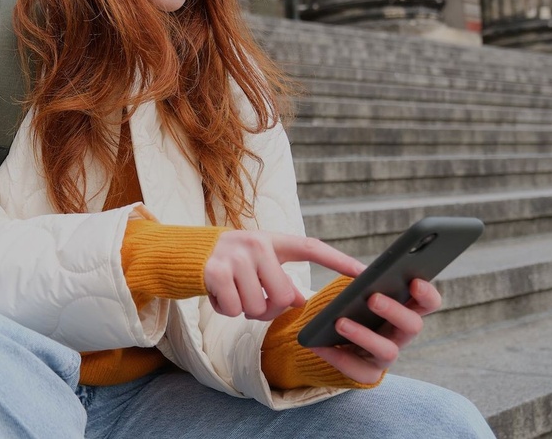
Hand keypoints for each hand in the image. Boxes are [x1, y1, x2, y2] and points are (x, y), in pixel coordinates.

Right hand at [204, 230, 365, 320]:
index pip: (311, 248)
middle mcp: (256, 244)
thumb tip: (300, 302)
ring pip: (256, 307)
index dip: (338, 260)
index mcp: (272, 241)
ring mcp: (235, 256)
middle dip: (269, 308)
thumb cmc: (230, 263)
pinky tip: (218, 295)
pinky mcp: (216, 271)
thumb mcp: (258, 265)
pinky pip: (233, 309)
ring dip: (245, 310)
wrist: (187, 254)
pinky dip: (225, 310)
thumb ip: (280, 280)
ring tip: (234, 293)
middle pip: (283, 296)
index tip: (364, 273)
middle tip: (255, 300)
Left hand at [308, 278, 442, 383]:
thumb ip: (365, 284)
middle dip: (394, 311)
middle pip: (413, 326)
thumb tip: (360, 274)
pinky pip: (358, 370)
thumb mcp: (358, 293)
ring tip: (339, 322)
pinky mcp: (368, 373)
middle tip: (372, 298)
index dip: (426, 294)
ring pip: (388, 351)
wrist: (332, 340)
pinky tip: (319, 346)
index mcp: (404, 310)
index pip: (428, 303)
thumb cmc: (350, 308)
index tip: (414, 282)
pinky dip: (338, 357)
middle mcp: (401, 335)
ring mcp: (386, 356)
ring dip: (364, 335)